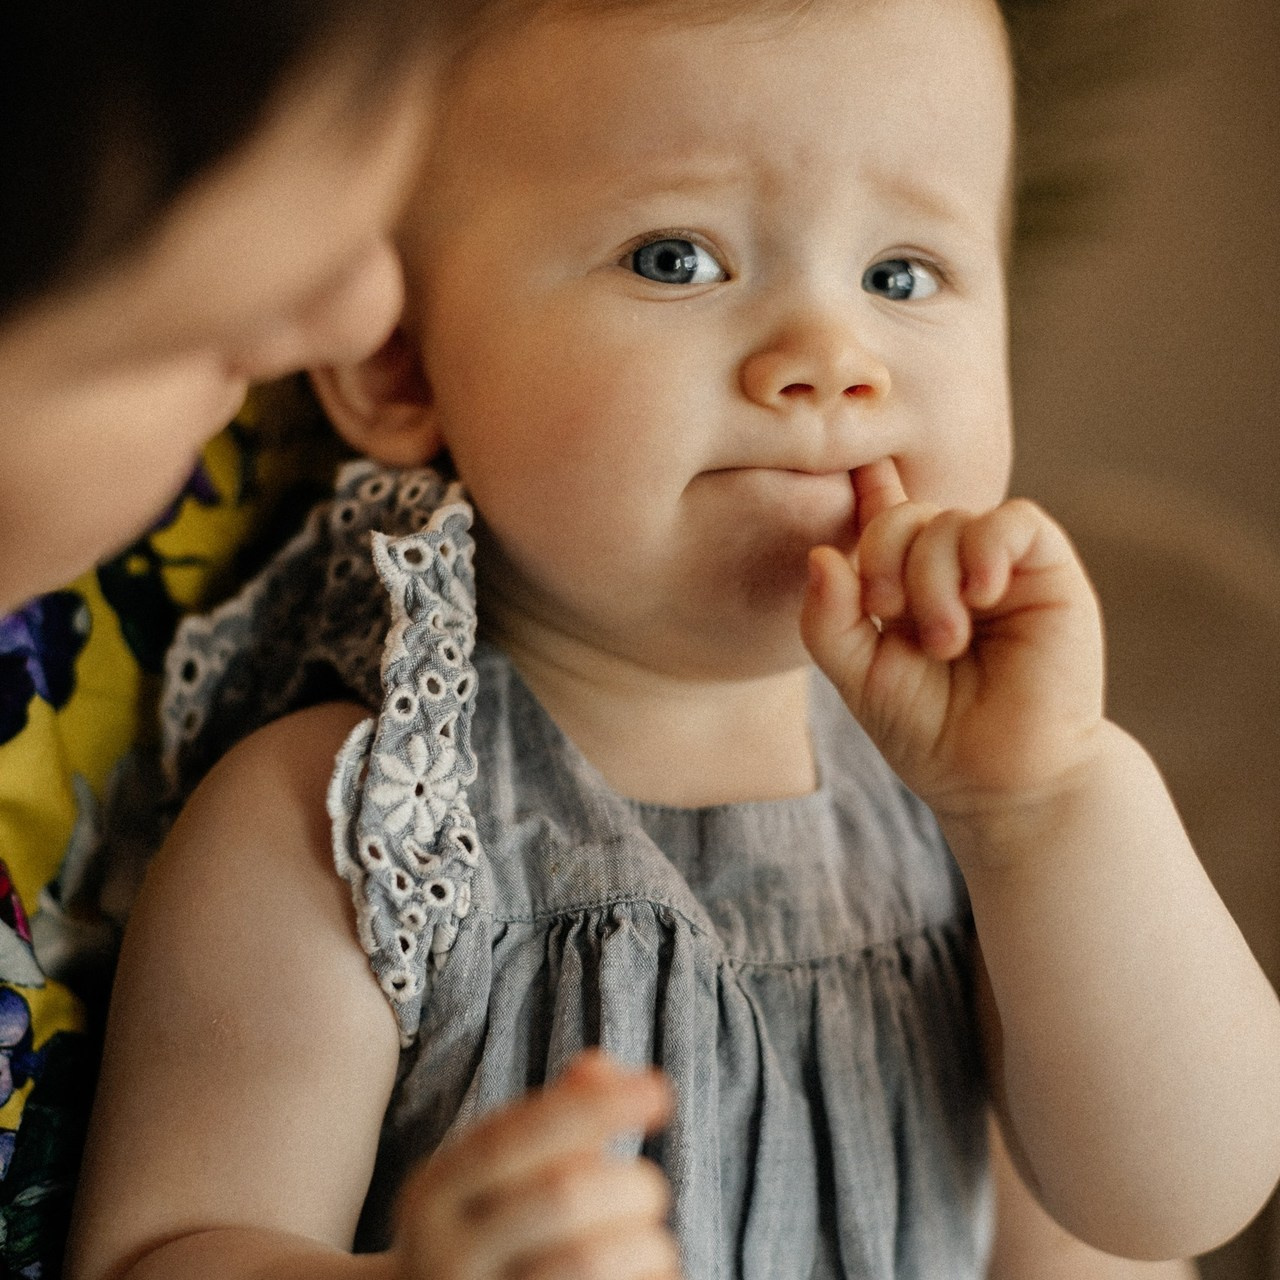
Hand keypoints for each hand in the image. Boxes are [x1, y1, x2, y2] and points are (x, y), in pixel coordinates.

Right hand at [393, 1050, 680, 1279]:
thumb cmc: (488, 1234)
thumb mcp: (499, 1174)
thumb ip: (552, 1117)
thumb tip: (605, 1067)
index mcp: (435, 1193)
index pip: (514, 1135)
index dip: (592, 1107)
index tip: (658, 1089)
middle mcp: (444, 1254)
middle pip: (561, 1195)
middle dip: (630, 1182)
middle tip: (648, 1191)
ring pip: (588, 1259)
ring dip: (647, 1242)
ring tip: (652, 1242)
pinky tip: (646, 1276)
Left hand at [801, 459, 1105, 824]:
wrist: (1003, 780)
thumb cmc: (931, 733)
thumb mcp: (859, 677)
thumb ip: (828, 620)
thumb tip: (820, 555)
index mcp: (904, 588)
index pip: (881, 520)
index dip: (864, 486)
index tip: (849, 459)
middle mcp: (951, 570)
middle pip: (903, 515)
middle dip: (882, 556)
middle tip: (888, 614)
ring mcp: (999, 568)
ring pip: (950, 519)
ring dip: (932, 578)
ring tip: (946, 642)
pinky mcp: (1048, 571)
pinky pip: (1013, 521)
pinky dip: (985, 548)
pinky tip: (979, 595)